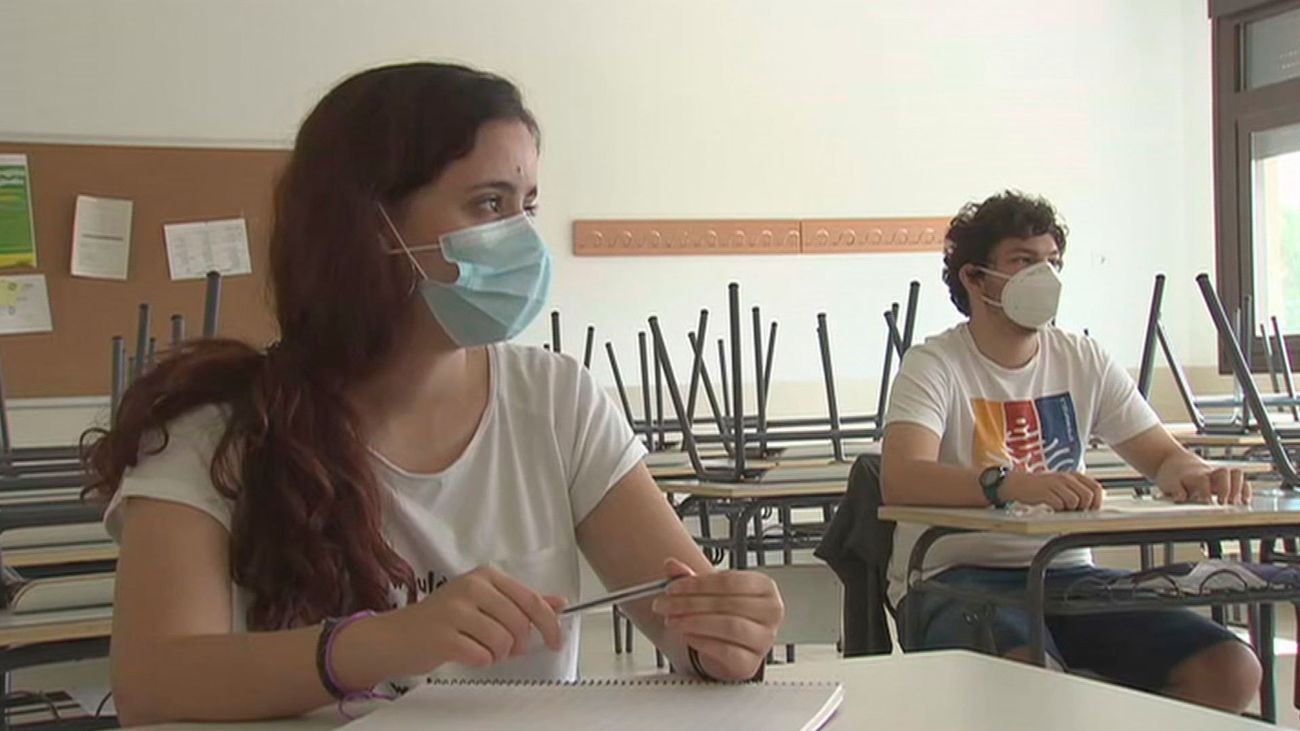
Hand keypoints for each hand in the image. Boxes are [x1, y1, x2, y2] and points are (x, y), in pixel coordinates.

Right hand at [393, 566, 565, 670]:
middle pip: (519, 624)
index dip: (549, 623)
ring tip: (481, 648)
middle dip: (518, 644)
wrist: (398, 635)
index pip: (531, 599)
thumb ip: (522, 602)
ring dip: (497, 654)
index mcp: (485, 576)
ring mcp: (455, 610)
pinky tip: (467, 654)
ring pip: (502, 642)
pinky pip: (481, 656)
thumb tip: (559, 602)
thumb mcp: (485, 601)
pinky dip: (480, 661)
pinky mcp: (443, 636)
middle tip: (505, 648)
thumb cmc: (443, 619)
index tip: (556, 640)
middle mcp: (471, 587)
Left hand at [650, 558, 782, 680]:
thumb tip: (671, 565)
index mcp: (763, 587)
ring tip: (672, 620)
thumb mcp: (707, 590)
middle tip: (664, 604)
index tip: (672, 587)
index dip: (697, 584)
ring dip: (694, 622)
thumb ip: (689, 576)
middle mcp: (770, 612)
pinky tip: (687, 636)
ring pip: (729, 626)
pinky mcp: (751, 662)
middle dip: (689, 603)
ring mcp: (764, 638)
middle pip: (727, 603)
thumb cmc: (725, 612)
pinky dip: (702, 642)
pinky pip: (726, 651)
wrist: (730, 644)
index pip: (729, 581)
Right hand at [999, 470, 1102, 510]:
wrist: (1019, 483)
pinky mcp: (1045, 492)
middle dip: (1083, 507)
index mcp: (1073, 475)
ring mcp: (1055, 484)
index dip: (1096, 501)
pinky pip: (1059, 504)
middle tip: (1074, 510)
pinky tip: (1052, 507)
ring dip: (1069, 509)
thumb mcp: (1063, 484)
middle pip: (1087, 496)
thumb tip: (1093, 504)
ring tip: (1061, 508)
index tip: (1090, 509)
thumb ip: (1078, 490)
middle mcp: (1066, 477)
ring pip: (1074, 501)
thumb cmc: (1042, 487)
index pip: (1096, 488)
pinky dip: (1057, 509)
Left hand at [1161, 464, 1249, 504]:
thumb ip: (1175, 490)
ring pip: (1236, 474)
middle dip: (1226, 489)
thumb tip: (1181, 497)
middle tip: (1223, 503)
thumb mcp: (1168, 482)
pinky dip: (1246, 490)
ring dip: (1239, 489)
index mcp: (1194, 475)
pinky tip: (1245, 501)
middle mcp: (1209, 473)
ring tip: (1236, 502)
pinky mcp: (1226, 480)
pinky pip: (1241, 481)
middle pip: (1224, 473)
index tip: (1205, 501)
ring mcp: (1219, 476)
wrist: (1176, 461)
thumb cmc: (1174, 475)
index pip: (1203, 480)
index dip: (1205, 491)